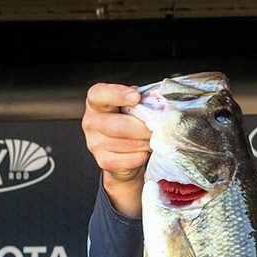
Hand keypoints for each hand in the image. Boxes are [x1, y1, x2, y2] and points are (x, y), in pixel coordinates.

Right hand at [81, 83, 151, 216]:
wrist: (133, 162)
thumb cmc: (138, 131)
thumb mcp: (139, 113)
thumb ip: (145, 104)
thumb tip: (165, 101)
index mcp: (98, 103)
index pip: (99, 93)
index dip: (117, 93)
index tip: (136, 96)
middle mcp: (91, 121)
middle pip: (119, 124)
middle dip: (144, 129)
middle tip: (157, 130)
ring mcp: (93, 143)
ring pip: (125, 143)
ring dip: (144, 144)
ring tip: (151, 143)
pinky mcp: (102, 162)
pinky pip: (124, 160)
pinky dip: (139, 158)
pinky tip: (144, 156)